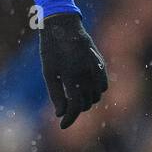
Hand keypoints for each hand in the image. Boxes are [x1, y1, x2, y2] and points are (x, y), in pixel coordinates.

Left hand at [39, 11, 107, 128]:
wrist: (64, 25)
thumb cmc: (51, 49)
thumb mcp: (48, 72)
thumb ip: (55, 94)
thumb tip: (61, 114)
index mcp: (70, 75)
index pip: (74, 105)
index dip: (69, 119)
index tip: (62, 126)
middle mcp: (86, 73)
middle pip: (85, 103)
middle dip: (75, 110)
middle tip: (64, 111)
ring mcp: (96, 68)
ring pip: (95, 97)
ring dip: (85, 102)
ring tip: (73, 99)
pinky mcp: (101, 64)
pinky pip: (102, 86)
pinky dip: (95, 92)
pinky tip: (84, 91)